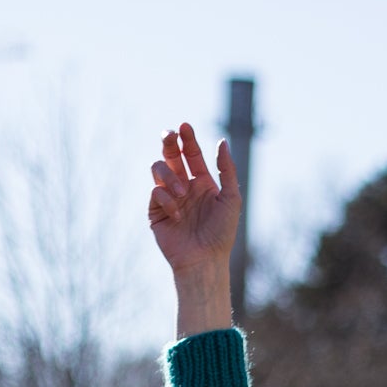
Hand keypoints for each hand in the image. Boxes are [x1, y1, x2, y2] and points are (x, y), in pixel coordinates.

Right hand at [148, 123, 237, 330]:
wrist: (204, 261)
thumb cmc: (221, 233)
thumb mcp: (231, 199)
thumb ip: (226, 170)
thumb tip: (222, 141)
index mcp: (201, 183)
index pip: (191, 154)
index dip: (187, 138)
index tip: (184, 126)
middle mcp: (183, 187)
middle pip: (171, 155)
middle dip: (169, 142)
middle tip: (170, 135)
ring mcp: (168, 198)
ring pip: (159, 169)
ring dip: (170, 176)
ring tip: (182, 192)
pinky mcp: (156, 211)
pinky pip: (155, 192)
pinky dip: (166, 199)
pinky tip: (177, 214)